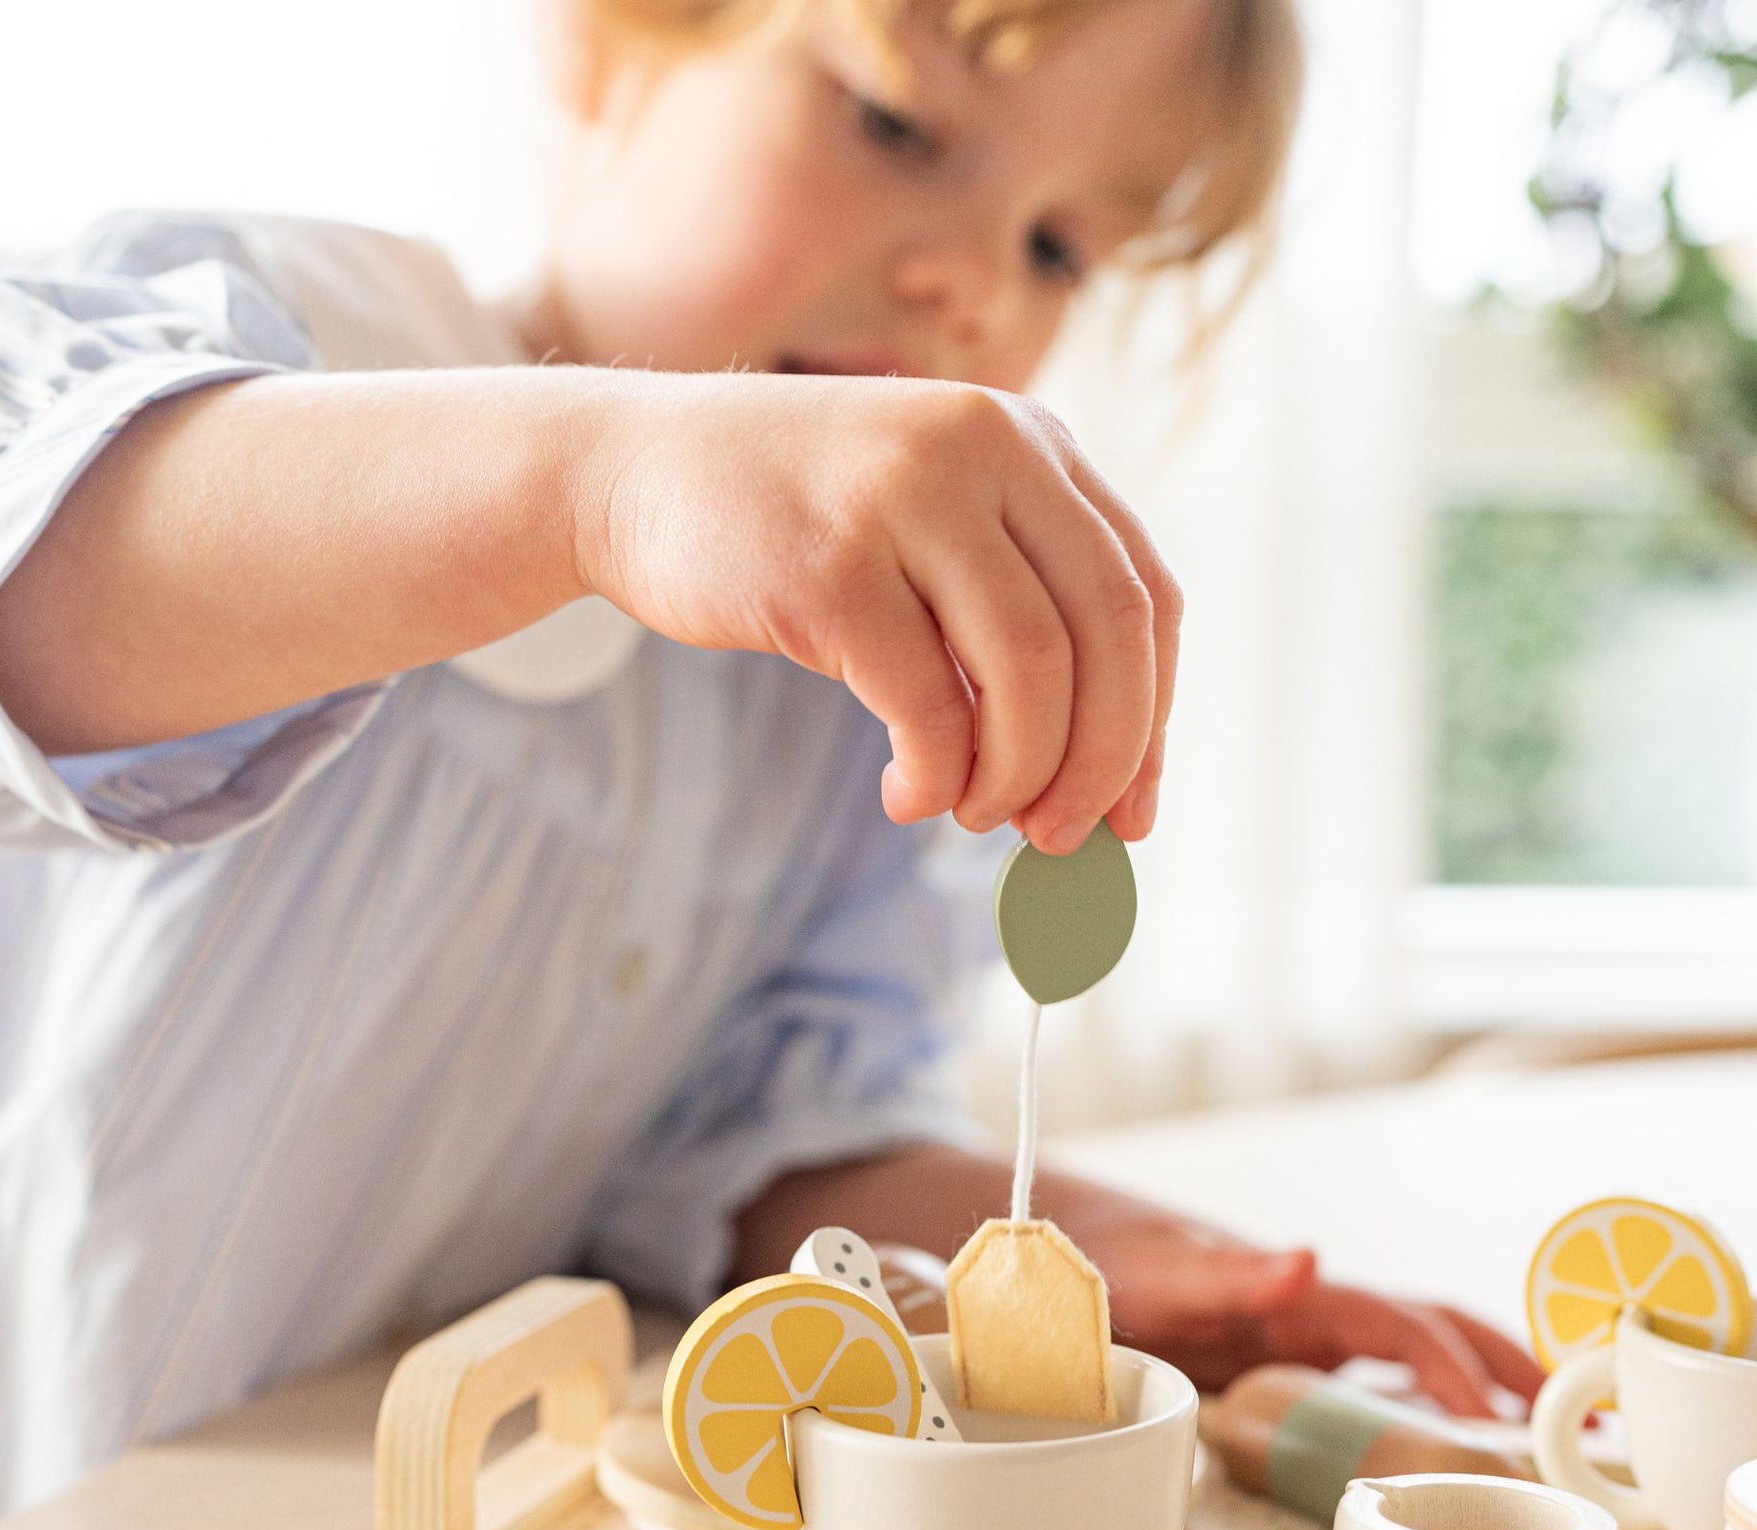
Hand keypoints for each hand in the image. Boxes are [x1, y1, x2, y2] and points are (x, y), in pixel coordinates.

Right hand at [575, 371, 1179, 852]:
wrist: (628, 471)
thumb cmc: (788, 525)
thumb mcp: (923, 529)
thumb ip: (1003, 609)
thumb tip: (1088, 779)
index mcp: (1028, 442)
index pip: (1145, 594)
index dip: (1151, 719)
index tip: (1130, 813)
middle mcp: (985, 451)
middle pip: (1108, 633)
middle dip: (1102, 760)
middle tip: (1062, 838)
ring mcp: (907, 500)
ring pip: (1028, 671)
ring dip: (1017, 774)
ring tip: (973, 814)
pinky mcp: (832, 568)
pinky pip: (927, 706)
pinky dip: (935, 777)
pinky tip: (906, 794)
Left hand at [1069, 1204, 1544, 1417]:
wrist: (1053, 1255)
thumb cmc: (1108, 1256)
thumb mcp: (1162, 1270)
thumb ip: (1227, 1269)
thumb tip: (1306, 1257)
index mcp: (1292, 1290)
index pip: (1396, 1323)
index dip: (1450, 1367)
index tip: (1496, 1417)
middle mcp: (1304, 1309)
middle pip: (1425, 1329)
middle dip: (1500, 1362)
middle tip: (1572, 1412)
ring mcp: (1292, 1336)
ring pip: (1401, 1358)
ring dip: (1468, 1388)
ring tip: (1534, 1437)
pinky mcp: (1270, 1362)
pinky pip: (1357, 1385)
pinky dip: (1407, 1409)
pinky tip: (1429, 1447)